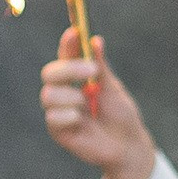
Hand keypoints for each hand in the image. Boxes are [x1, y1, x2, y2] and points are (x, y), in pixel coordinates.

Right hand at [41, 33, 156, 178]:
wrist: (129, 146)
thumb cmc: (121, 115)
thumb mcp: (113, 89)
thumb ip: (102, 68)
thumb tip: (95, 40)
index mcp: (76, 78)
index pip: (65, 56)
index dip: (67, 44)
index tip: (75, 33)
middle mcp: (64, 92)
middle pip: (50, 73)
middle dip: (69, 69)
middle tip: (92, 71)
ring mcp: (59, 111)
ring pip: (48, 95)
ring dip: (71, 97)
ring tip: (87, 104)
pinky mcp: (58, 131)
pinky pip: (52, 118)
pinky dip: (68, 115)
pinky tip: (80, 119)